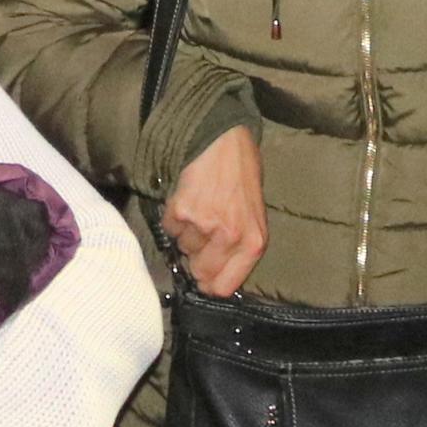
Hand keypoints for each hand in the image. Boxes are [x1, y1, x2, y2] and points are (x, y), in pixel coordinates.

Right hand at [165, 124, 268, 298]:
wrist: (224, 138)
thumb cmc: (243, 173)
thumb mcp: (255, 213)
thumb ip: (241, 244)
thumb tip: (219, 272)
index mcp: (254, 242)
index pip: (223, 288)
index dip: (210, 283)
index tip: (205, 275)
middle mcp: (230, 237)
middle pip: (199, 272)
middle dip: (196, 258)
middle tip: (201, 235)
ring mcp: (205, 225)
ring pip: (183, 248)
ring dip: (186, 234)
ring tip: (198, 208)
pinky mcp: (182, 210)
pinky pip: (170, 229)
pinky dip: (173, 218)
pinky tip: (187, 199)